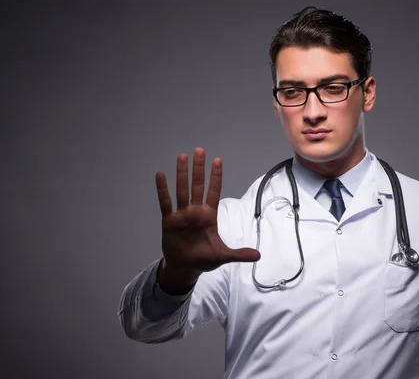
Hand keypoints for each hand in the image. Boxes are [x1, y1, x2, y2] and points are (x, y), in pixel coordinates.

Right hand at [155, 148, 260, 292]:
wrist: (185, 268)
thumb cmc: (203, 259)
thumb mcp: (223, 256)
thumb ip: (239, 254)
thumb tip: (258, 256)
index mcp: (209, 215)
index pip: (214, 191)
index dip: (216, 177)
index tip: (218, 160)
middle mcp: (195, 211)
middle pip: (198, 185)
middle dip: (199, 169)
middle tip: (200, 150)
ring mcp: (182, 214)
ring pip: (182, 190)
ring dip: (182, 173)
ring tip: (182, 156)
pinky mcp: (169, 221)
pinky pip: (165, 202)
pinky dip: (163, 189)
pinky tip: (161, 174)